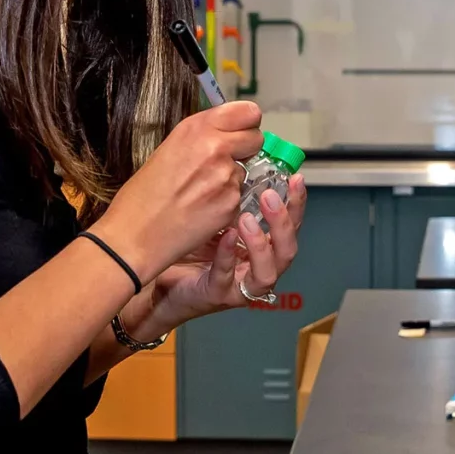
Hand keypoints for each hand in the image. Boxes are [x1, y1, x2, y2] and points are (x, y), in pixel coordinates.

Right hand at [93, 102, 268, 280]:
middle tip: (224, 162)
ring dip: (230, 180)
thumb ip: (202, 136)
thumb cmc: (144, 193)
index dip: (247, 123)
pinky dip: (225, 203)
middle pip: (256, 138)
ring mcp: (226, 176)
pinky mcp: (231, 203)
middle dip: (246, 149)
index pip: (248, 112)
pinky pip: (238, 197)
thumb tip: (227, 134)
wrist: (136, 233)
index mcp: (197, 128)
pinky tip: (203, 210)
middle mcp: (215, 147)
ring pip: (245, 171)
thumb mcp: (170, 148)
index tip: (240, 132)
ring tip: (200, 192)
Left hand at [143, 170, 307, 329]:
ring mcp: (240, 285)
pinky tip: (225, 236)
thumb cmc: (189, 243)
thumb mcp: (215, 216)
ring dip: (260, 244)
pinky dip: (228, 255)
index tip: (296, 179)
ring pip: (267, 273)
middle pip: (287, 250)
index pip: (290, 226)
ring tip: (247, 219)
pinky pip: (227, 276)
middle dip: (283, 223)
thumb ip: (233, 198)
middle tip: (270, 195)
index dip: (297, 204)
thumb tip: (243, 159)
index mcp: (263, 247)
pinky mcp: (218, 294)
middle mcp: (258, 267)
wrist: (157, 272)